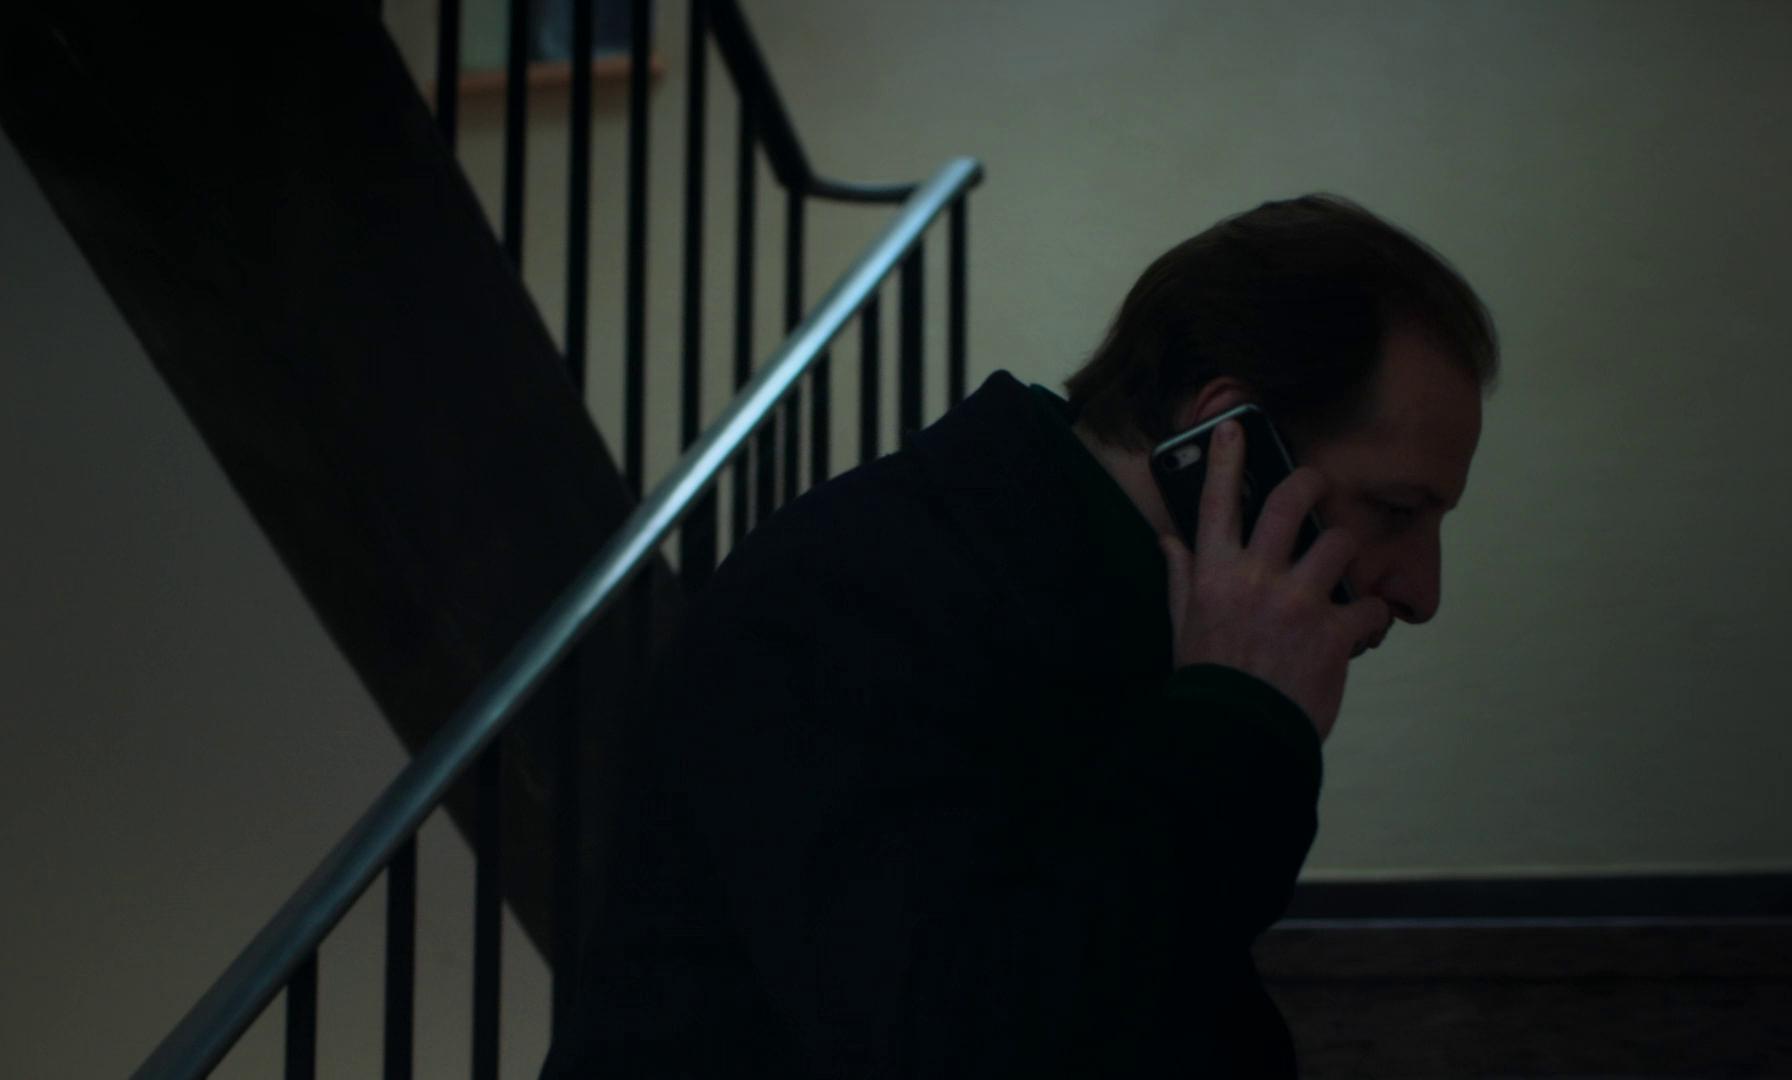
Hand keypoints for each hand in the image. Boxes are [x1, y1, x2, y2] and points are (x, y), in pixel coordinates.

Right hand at [1159, 420, 1388, 738]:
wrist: (1236, 735)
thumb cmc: (1207, 679)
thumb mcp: (1182, 625)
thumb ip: (1181, 577)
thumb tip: (1169, 540)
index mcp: (1214, 574)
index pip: (1217, 503)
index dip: (1227, 459)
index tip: (1236, 428)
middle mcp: (1257, 578)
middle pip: (1292, 502)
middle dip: (1312, 482)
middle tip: (1321, 482)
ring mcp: (1299, 603)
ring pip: (1340, 545)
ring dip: (1347, 553)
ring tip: (1345, 571)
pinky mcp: (1334, 634)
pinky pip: (1371, 607)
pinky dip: (1373, 615)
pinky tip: (1364, 626)